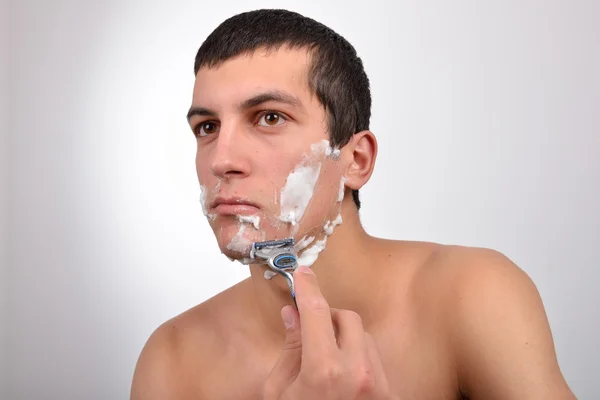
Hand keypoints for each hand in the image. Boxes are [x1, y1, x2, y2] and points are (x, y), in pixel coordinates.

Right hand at [263, 266, 393, 399]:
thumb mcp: (279, 391)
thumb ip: (289, 349)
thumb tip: (293, 313)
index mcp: (324, 370)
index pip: (316, 312)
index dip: (308, 288)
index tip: (303, 274)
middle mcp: (357, 373)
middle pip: (348, 318)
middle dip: (328, 318)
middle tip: (312, 332)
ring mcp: (378, 385)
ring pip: (365, 338)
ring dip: (346, 341)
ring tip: (328, 364)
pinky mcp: (389, 395)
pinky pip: (376, 361)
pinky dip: (359, 360)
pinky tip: (344, 379)